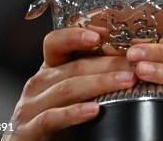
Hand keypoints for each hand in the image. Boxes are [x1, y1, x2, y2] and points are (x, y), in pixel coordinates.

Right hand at [3, 28, 136, 139]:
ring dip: (100, 83)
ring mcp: (29, 108)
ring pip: (66, 89)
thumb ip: (93, 76)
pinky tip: (94, 110)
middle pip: (72, 66)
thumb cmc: (61, 121)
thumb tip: (132, 63)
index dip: (76, 35)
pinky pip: (51, 118)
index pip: (55, 43)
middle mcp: (37, 85)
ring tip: (127, 81)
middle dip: (108, 63)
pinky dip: (74, 112)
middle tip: (135, 64)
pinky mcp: (27, 132)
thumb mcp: (77, 93)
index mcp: (49, 70)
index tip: (102, 33)